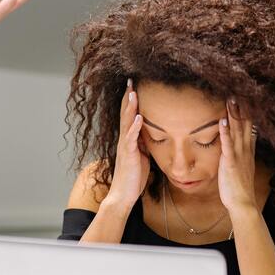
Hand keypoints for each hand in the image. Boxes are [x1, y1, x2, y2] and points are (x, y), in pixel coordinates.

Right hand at [103, 80, 150, 210]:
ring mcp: (125, 146)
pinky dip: (135, 128)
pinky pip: (131, 139)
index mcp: (128, 139)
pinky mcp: (129, 155)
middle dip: (128, 97)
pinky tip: (140, 118)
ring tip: (133, 93)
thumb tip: (151, 133)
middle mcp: (124, 140)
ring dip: (130, 107)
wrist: (123, 195)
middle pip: (125, 114)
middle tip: (130, 80)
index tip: (134, 85)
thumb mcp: (141, 155)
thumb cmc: (133, 177)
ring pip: (127, 123)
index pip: (129, 115)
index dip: (131, 100)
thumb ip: (143, 143)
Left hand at [218, 99, 257, 215]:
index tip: (245, 97)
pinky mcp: (230, 163)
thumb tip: (239, 144)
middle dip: (242, 108)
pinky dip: (225, 132)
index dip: (247, 112)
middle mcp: (245, 150)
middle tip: (238, 90)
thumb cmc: (239, 187)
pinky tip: (222, 120)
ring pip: (237, 131)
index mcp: (248, 151)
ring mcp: (238, 156)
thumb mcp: (242, 167)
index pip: (249, 127)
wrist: (243, 203)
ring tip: (231, 99)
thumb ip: (241, 154)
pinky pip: (227, 145)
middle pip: (244, 124)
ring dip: (234, 114)